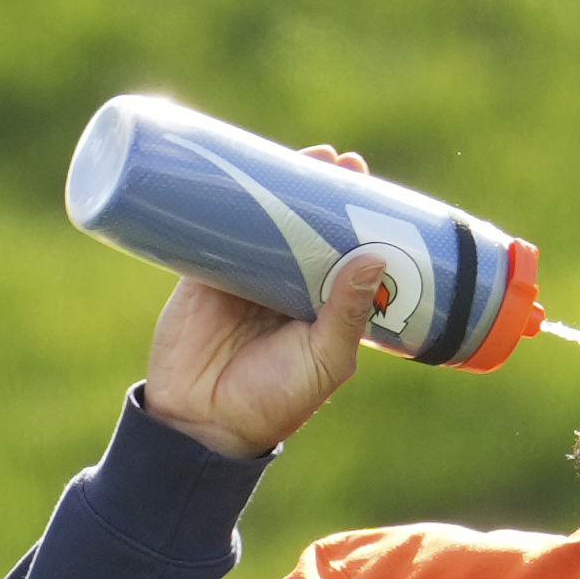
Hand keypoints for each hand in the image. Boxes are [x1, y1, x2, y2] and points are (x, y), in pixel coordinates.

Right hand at [144, 147, 382, 458]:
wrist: (204, 422)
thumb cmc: (275, 400)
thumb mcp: (324, 358)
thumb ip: (347, 314)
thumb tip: (376, 256)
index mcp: (323, 307)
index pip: (345, 251)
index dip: (358, 220)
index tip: (372, 188)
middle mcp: (287, 286)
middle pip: (309, 225)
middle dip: (324, 191)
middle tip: (341, 161)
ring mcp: (246, 275)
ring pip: (268, 219)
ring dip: (283, 185)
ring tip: (307, 156)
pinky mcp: (204, 271)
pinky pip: (216, 227)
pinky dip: (226, 199)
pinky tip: (237, 167)